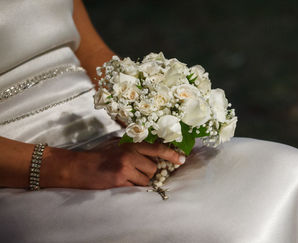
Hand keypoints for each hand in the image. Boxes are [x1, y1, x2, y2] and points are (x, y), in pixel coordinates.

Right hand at [40, 140, 185, 188]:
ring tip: (126, 177)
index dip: (171, 154)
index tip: (181, 159)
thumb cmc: (99, 156)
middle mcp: (130, 155)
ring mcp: (125, 169)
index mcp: (131, 145)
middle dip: (148, 173)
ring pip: (146, 180)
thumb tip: (152, 154)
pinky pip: (136, 188)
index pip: (156, 149)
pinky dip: (132, 187)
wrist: (79, 167)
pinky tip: (122, 182)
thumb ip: (134, 148)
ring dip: (140, 181)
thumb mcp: (117, 146)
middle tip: (135, 171)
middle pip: (153, 168)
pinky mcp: (120, 181)